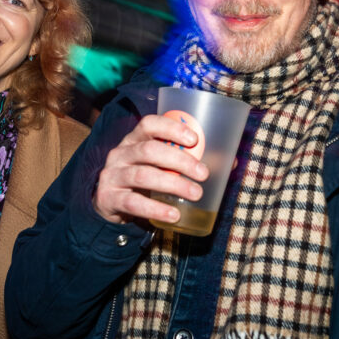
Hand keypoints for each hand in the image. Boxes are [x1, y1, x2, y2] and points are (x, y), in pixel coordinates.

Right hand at [93, 114, 208, 224]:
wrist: (108, 204)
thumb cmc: (143, 180)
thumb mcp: (158, 165)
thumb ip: (187, 161)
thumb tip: (229, 163)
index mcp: (134, 139)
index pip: (149, 124)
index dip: (171, 128)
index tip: (194, 139)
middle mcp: (120, 153)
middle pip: (149, 150)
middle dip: (179, 160)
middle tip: (203, 173)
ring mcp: (112, 175)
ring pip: (143, 176)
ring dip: (173, 184)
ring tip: (196, 194)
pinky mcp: (108, 198)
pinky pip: (133, 203)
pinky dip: (156, 209)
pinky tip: (174, 215)